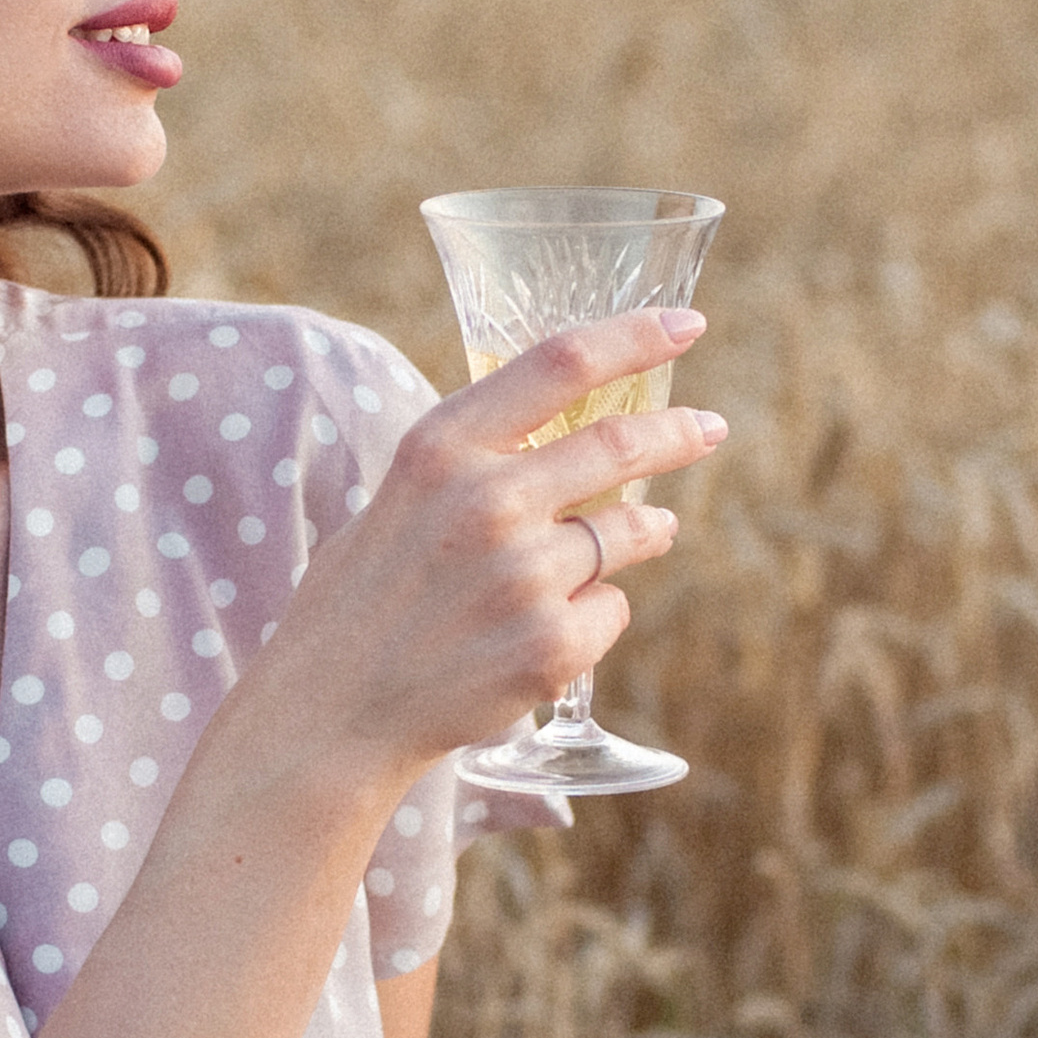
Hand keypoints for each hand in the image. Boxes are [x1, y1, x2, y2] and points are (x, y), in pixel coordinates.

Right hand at [258, 308, 724, 788]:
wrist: (330, 713)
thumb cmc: (358, 602)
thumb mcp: (397, 498)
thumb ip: (472, 462)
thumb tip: (557, 435)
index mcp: (442, 449)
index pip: (560, 363)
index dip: (635, 337)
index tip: (686, 324)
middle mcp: (488, 502)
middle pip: (619, 444)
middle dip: (678, 433)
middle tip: (706, 429)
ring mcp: (525, 577)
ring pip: (628, 534)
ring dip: (640, 535)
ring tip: (631, 541)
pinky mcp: (552, 648)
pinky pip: (613, 609)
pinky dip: (593, 617)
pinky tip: (541, 634)